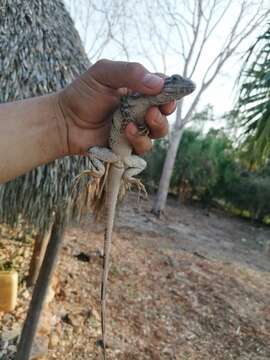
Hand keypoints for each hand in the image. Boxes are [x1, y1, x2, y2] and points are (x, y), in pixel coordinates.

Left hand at [57, 59, 175, 154]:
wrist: (64, 121)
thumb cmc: (82, 94)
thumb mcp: (104, 74)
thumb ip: (130, 73)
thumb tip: (159, 83)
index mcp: (138, 90)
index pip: (163, 90)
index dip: (170, 93)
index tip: (167, 95)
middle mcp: (140, 109)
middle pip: (165, 112)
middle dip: (164, 112)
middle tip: (153, 110)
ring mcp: (136, 128)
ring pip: (159, 131)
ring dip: (155, 127)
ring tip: (135, 122)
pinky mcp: (129, 146)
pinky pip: (144, 146)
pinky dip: (139, 139)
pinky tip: (126, 131)